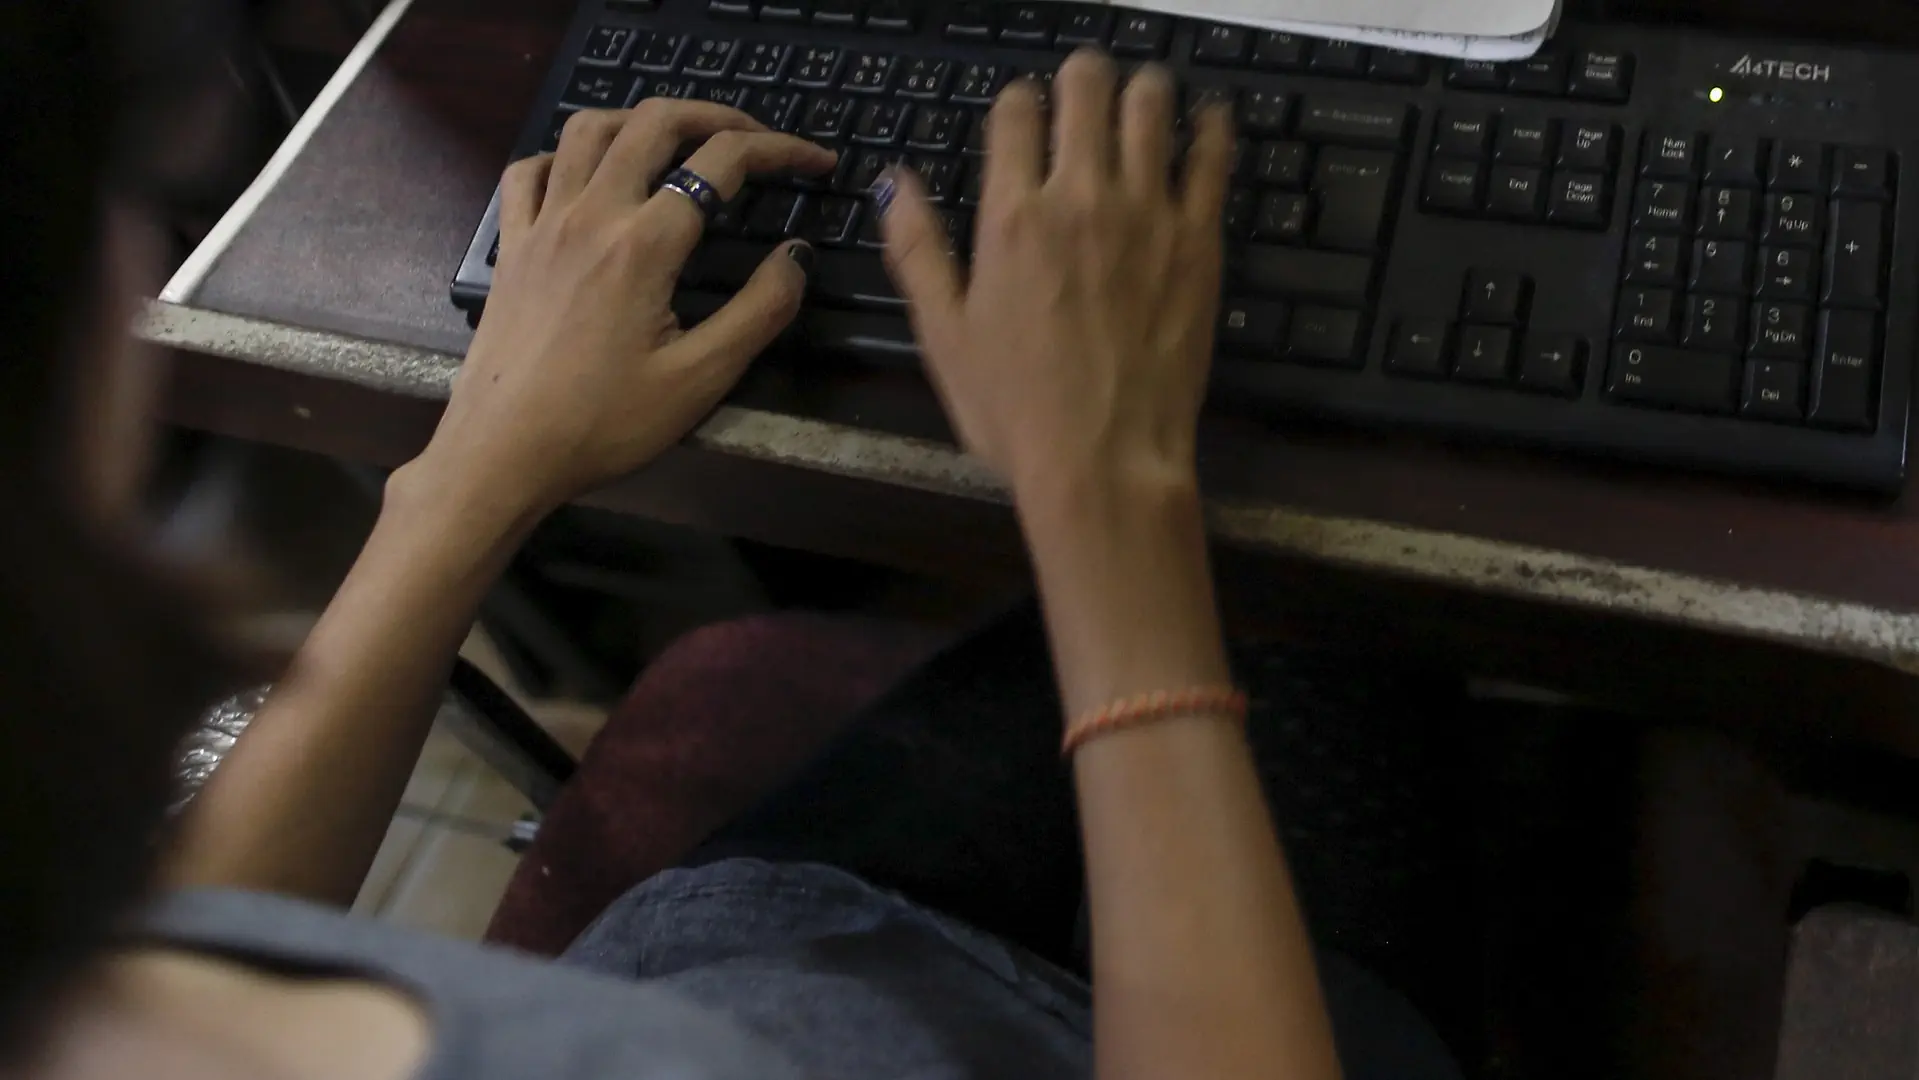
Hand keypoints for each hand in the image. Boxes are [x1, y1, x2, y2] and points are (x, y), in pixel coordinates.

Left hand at [409, 102, 836, 518]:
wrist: (503, 452)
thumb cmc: (604, 424)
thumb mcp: (701, 380)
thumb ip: (759, 311)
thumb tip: (797, 255)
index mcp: (646, 242)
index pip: (722, 162)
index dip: (779, 150)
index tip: (816, 162)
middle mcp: (592, 213)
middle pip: (654, 121)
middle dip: (715, 116)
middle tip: (755, 139)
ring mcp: (543, 223)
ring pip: (587, 128)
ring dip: (641, 120)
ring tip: (678, 141)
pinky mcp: (511, 245)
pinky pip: (529, 170)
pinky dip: (564, 155)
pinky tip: (587, 178)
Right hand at [877, 51, 1233, 503]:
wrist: (1105, 461)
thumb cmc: (1018, 411)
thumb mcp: (944, 335)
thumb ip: (919, 249)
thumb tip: (895, 183)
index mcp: (1011, 216)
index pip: (1016, 112)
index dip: (1018, 102)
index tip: (1024, 116)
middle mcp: (1080, 198)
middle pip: (1086, 87)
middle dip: (1081, 78)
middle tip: (1084, 93)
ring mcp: (1147, 213)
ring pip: (1151, 104)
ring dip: (1142, 90)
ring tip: (1139, 103)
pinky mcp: (1199, 240)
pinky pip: (1211, 157)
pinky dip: (1210, 128)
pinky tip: (1207, 123)